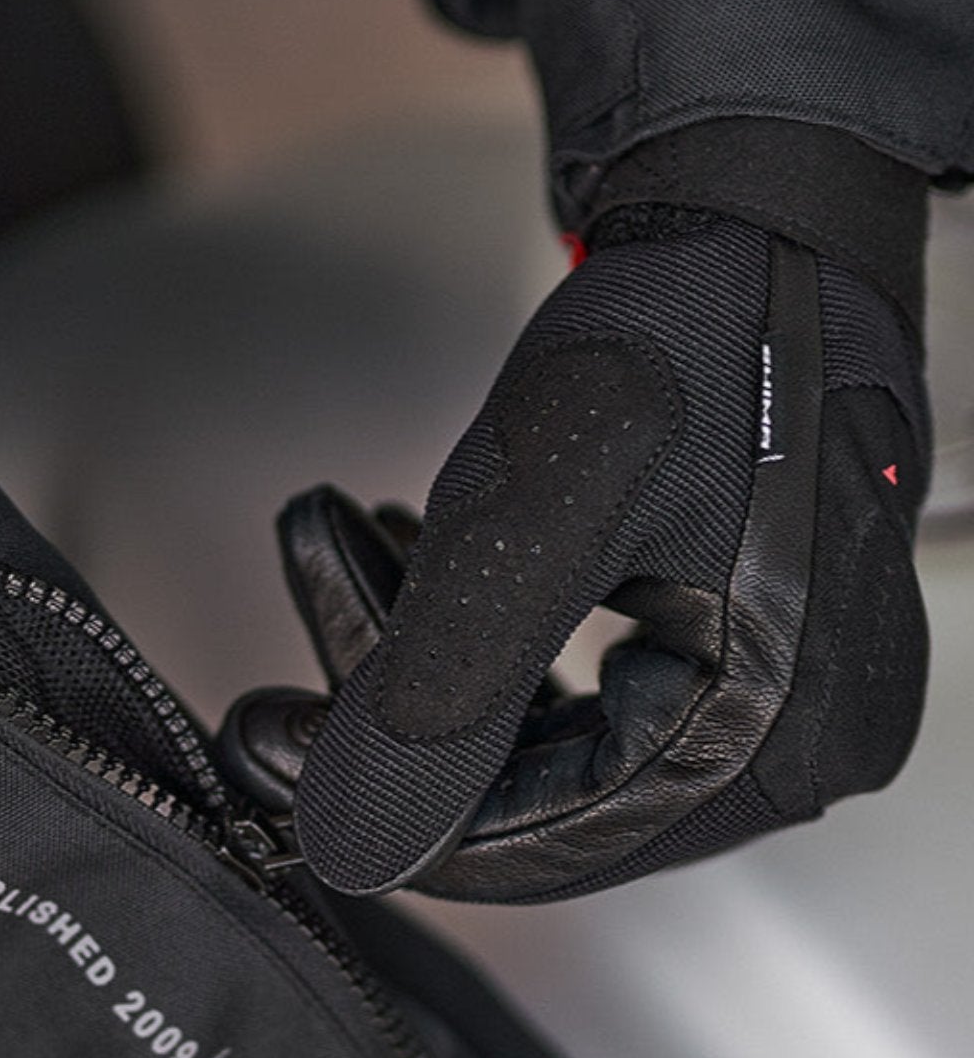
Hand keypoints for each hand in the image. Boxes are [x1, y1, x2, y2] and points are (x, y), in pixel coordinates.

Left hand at [227, 122, 932, 901]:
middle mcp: (793, 741)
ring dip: (422, 667)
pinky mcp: (737, 655)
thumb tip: (350, 833)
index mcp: (770, 723)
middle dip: (393, 716)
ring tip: (342, 556)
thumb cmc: (687, 323)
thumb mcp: (546, 496)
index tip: (264, 736)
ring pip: (542, 748)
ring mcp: (774, 702)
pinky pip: (580, 698)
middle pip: (535, 799)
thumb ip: (448, 672)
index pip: (537, 841)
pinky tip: (408, 560)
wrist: (763, 217)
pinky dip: (480, 644)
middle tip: (285, 654)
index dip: (378, 800)